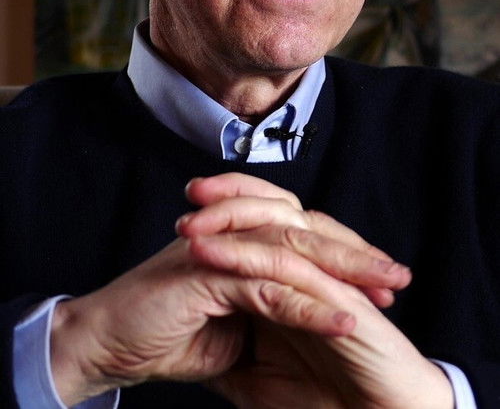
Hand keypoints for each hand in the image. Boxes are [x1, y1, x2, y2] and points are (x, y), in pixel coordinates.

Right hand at [50, 173, 410, 404]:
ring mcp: (219, 249)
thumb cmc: (160, 331)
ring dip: (344, 273)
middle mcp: (232, 234)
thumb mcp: (225, 323)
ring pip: (293, 250)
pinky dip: (308, 306)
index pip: (300, 236)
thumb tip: (304, 315)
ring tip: (385, 291)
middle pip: (305, 231)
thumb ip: (262, 309)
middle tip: (397, 275)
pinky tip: (343, 320)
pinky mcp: (206, 274)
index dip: (342, 255)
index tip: (380, 282)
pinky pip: (269, 286)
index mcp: (238, 241)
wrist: (102, 342)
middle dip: (355, 253)